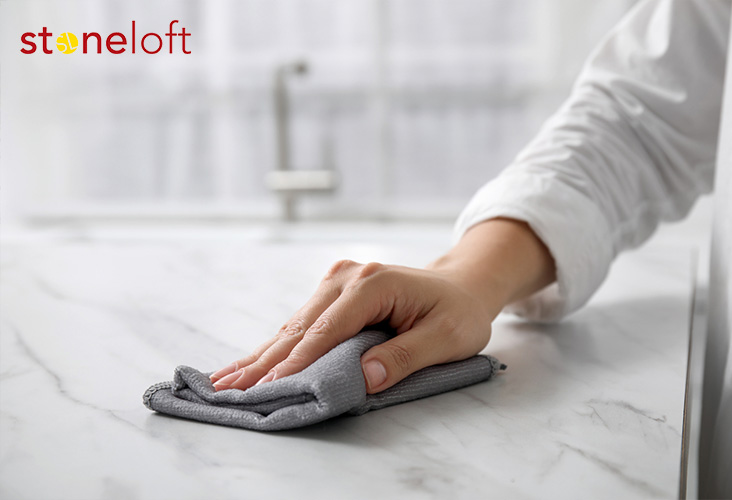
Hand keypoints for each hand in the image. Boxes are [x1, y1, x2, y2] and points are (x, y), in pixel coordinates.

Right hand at [209, 260, 492, 392]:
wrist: (462, 286)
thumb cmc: (459, 313)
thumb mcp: (445, 338)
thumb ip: (404, 356)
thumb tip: (364, 377)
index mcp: (373, 284)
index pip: (327, 330)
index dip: (298, 362)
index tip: (269, 387)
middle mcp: (348, 276)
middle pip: (300, 326)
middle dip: (265, 361)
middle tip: (228, 389)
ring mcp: (337, 280)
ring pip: (294, 324)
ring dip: (262, 355)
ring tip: (224, 379)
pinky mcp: (333, 290)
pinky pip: (302, 323)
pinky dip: (277, 345)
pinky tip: (250, 361)